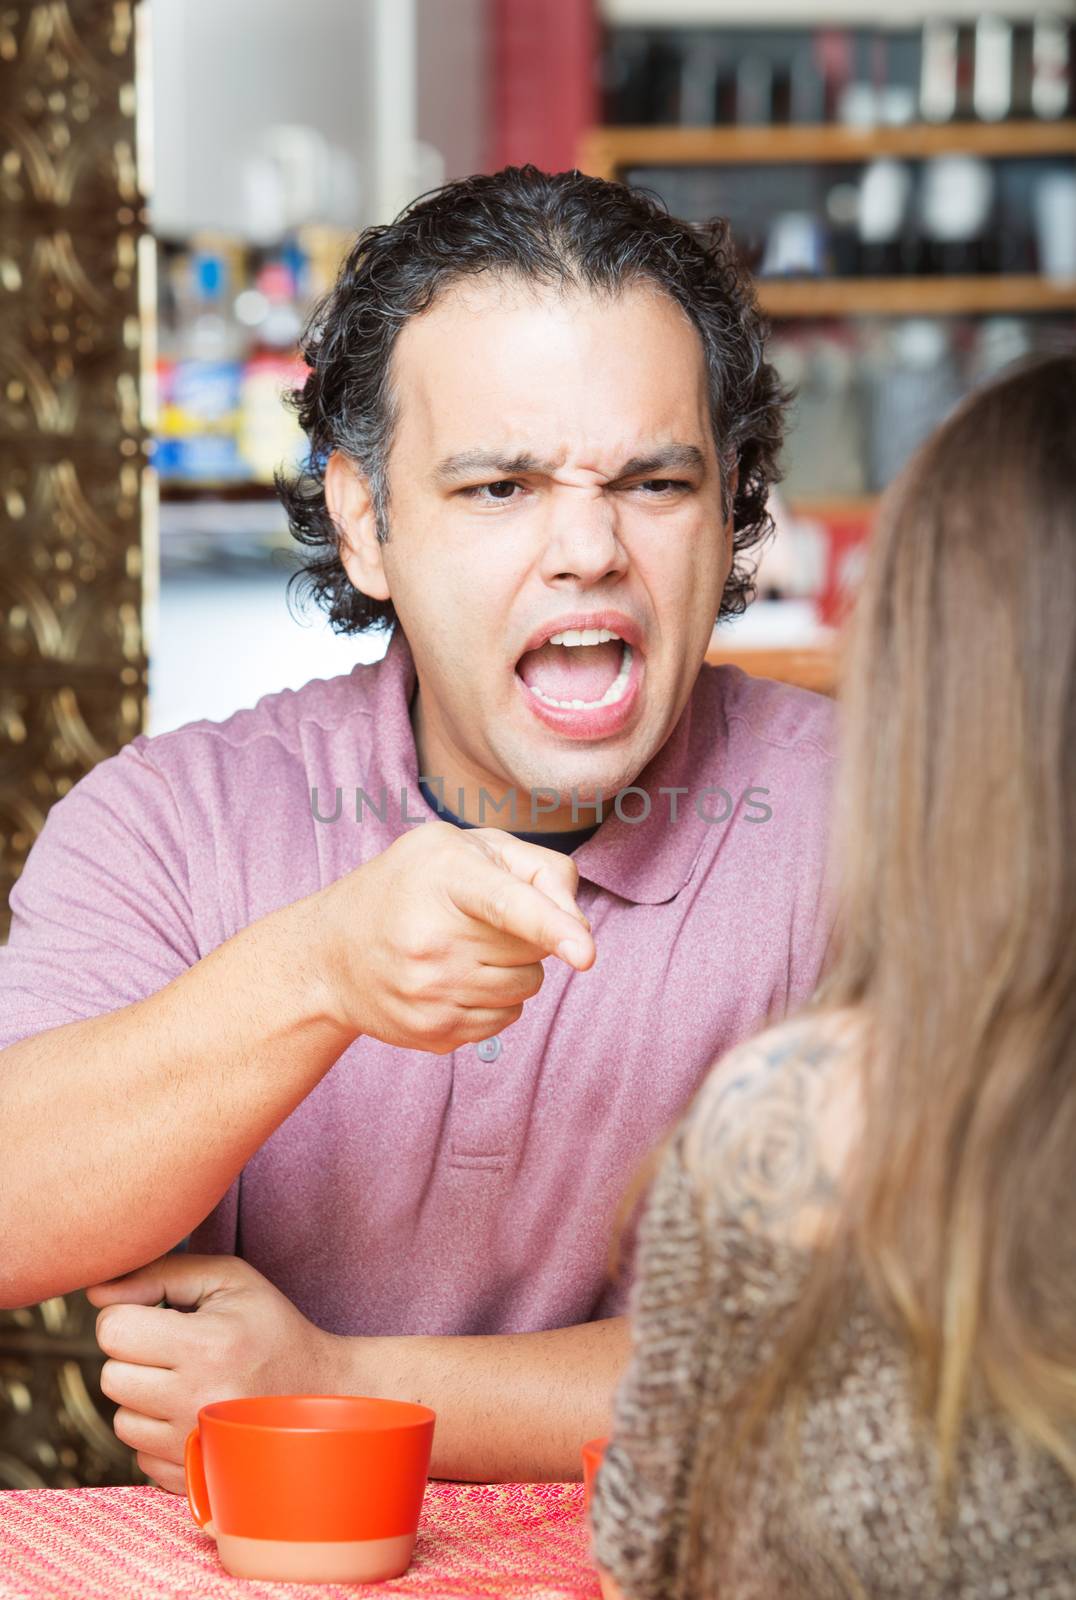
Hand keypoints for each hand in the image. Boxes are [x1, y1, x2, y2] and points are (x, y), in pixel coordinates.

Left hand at [87, 1253, 343, 1493]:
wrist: (322, 1392)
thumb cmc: (270, 1327)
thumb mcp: (228, 1280)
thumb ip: (161, 1274)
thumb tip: (96, 1294)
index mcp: (206, 1346)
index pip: (113, 1331)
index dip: (129, 1316)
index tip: (159, 1315)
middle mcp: (196, 1401)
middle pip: (111, 1376)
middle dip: (136, 1357)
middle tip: (175, 1348)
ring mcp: (194, 1447)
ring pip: (121, 1421)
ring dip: (144, 1399)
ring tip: (187, 1381)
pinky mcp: (193, 1478)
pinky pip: (139, 1457)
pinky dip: (159, 1434)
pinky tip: (193, 1414)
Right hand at [314, 819, 595, 1053]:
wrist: (328, 954)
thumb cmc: (412, 885)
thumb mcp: (463, 847)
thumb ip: (536, 869)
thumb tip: (580, 928)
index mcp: (444, 877)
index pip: (508, 904)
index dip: (553, 926)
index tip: (586, 953)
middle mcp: (433, 940)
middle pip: (533, 949)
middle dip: (524, 934)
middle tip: (476, 919)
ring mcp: (431, 993)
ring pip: (527, 987)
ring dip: (513, 968)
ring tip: (462, 947)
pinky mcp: (434, 1032)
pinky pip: (506, 1020)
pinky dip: (495, 999)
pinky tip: (454, 979)